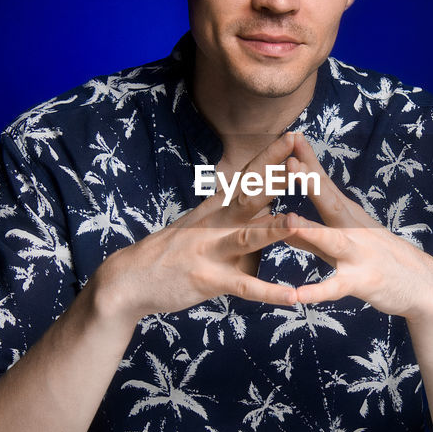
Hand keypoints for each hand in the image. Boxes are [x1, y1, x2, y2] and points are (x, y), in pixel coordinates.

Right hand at [90, 133, 302, 324]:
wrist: (129, 279)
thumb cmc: (169, 251)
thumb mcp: (198, 222)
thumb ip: (229, 210)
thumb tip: (262, 201)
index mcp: (215, 208)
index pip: (246, 176)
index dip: (269, 156)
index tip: (293, 135)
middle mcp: (214, 224)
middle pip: (250, 197)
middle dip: (277, 179)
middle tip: (303, 161)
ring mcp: (210, 252)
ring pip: (247, 238)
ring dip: (273, 230)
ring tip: (300, 222)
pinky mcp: (209, 281)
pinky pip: (244, 287)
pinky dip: (269, 293)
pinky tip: (292, 296)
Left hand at [281, 134, 432, 322]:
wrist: (425, 287)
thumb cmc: (381, 262)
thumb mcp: (345, 245)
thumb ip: (312, 237)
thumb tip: (282, 225)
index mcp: (350, 218)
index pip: (327, 185)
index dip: (309, 163)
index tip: (291, 138)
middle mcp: (355, 231)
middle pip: (330, 202)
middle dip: (309, 181)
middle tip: (289, 159)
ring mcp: (360, 255)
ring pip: (332, 241)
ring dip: (311, 230)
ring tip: (289, 220)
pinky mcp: (363, 282)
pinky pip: (337, 288)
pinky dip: (317, 292)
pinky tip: (297, 295)